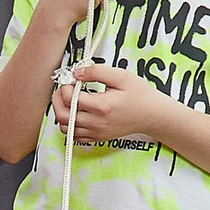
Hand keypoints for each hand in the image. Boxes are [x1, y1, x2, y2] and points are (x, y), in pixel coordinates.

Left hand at [48, 63, 166, 144]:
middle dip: (57, 100)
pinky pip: (74, 136)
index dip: (66, 86)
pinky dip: (70, 124)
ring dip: (62, 112)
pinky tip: (78, 112)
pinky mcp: (97, 138)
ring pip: (65, 127)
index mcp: (101, 106)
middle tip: (63, 89)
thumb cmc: (139, 95)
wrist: (152, 115)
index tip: (72, 79)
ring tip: (70, 100)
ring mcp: (96, 133)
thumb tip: (77, 72)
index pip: (69, 98)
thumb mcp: (121, 76)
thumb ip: (97, 72)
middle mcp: (96, 123)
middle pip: (62, 115)